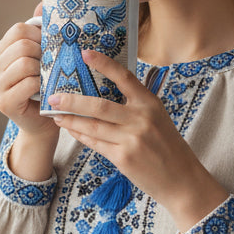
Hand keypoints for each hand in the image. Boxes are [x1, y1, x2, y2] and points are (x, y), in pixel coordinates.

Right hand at [0, 5, 57, 179]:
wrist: (43, 122)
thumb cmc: (46, 86)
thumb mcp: (44, 57)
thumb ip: (41, 32)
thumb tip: (43, 5)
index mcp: (0, 52)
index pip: (19, 29)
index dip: (40, 35)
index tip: (51, 47)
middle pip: (22, 45)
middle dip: (43, 53)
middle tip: (53, 66)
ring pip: (25, 63)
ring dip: (44, 70)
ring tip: (50, 78)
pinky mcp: (4, 102)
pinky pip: (28, 83)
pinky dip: (42, 85)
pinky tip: (47, 90)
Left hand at [49, 50, 229, 231]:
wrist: (181, 179)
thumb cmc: (168, 146)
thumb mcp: (158, 118)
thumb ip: (135, 106)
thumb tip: (105, 93)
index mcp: (150, 103)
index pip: (124, 77)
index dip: (103, 64)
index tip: (85, 53)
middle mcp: (141, 119)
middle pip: (99, 105)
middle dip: (72, 101)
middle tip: (53, 96)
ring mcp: (131, 139)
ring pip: (92, 126)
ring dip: (71, 120)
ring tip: (56, 114)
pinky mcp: (123, 158)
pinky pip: (95, 143)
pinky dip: (80, 135)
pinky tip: (71, 130)